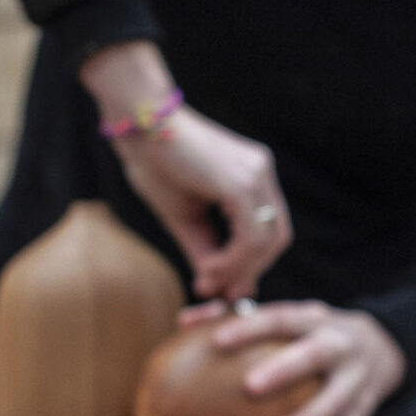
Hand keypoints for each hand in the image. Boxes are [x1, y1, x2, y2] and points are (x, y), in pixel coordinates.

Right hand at [82, 42, 291, 300]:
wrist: (138, 123)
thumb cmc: (156, 163)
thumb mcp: (185, 217)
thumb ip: (206, 249)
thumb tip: (218, 286)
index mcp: (254, 176)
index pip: (270, 231)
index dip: (252, 264)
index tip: (226, 289)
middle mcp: (261, 173)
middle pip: (277, 239)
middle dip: (250, 271)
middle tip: (221, 293)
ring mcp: (256, 175)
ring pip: (267, 241)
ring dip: (240, 270)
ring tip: (208, 282)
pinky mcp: (241, 182)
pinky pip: (251, 236)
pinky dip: (233, 261)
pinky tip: (208, 269)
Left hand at [196, 299, 406, 415]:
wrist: (382, 347)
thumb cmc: (311, 334)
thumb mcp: (287, 320)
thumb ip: (236, 320)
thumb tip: (182, 323)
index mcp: (313, 320)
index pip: (280, 318)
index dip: (250, 327)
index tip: (218, 341)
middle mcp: (340, 345)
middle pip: (315, 354)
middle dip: (285, 369)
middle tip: (250, 387)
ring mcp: (358, 378)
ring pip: (338, 401)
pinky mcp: (366, 408)